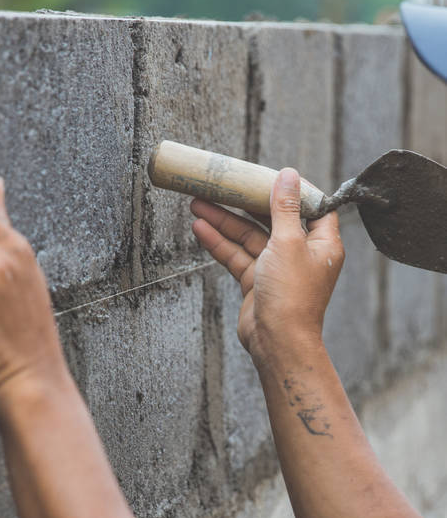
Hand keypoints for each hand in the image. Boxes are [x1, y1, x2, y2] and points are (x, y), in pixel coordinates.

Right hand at [190, 167, 344, 366]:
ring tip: (197, 203)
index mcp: (321, 243)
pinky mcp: (257, 281)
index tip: (272, 175)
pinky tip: (200, 228)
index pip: (313, 207)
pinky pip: (237, 255)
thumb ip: (284, 208)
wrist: (277, 342)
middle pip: (272, 218)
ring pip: (248, 236)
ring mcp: (276, 267)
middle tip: (224, 185)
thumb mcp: (288, 242)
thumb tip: (288, 175)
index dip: (294, 190)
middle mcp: (300, 253)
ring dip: (224, 221)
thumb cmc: (292, 295)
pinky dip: (219, 243)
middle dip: (245, 202)